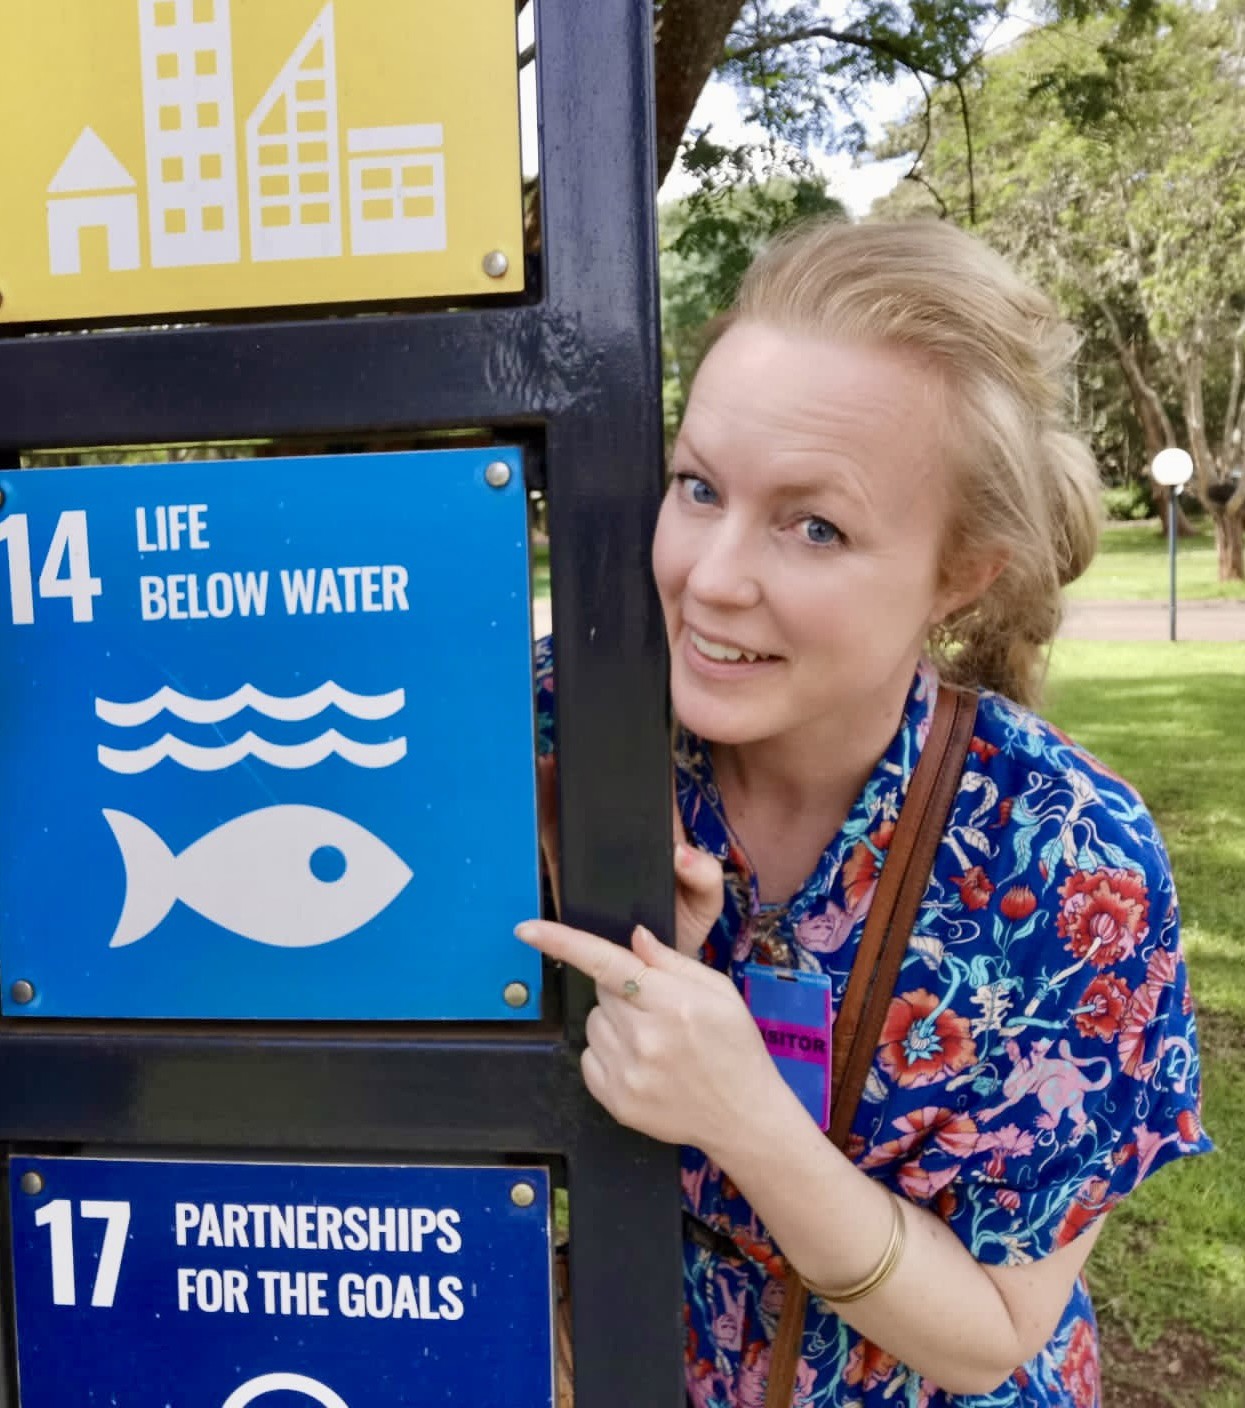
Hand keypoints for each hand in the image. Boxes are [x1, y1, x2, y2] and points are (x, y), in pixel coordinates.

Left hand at [514, 919, 779, 1154]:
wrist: (743, 1116)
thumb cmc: (735, 1047)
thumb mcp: (719, 992)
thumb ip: (673, 962)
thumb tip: (634, 937)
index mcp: (673, 1003)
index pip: (607, 963)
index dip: (563, 942)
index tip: (526, 929)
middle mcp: (645, 1037)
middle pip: (601, 991)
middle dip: (623, 991)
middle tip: (657, 1009)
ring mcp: (627, 1072)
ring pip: (592, 1023)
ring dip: (613, 1023)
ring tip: (652, 1040)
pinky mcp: (616, 1101)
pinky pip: (589, 1057)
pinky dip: (607, 1053)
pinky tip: (641, 1062)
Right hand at [536, 755, 724, 956]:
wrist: (645, 978)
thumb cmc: (679, 932)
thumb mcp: (704, 904)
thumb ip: (705, 878)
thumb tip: (682, 852)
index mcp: (660, 843)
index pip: (651, 800)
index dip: (640, 772)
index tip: (628, 751)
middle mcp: (625, 846)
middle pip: (607, 803)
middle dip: (592, 775)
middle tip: (580, 753)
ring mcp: (595, 860)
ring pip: (576, 818)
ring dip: (563, 790)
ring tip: (553, 763)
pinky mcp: (569, 876)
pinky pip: (554, 845)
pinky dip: (544, 820)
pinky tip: (540, 796)